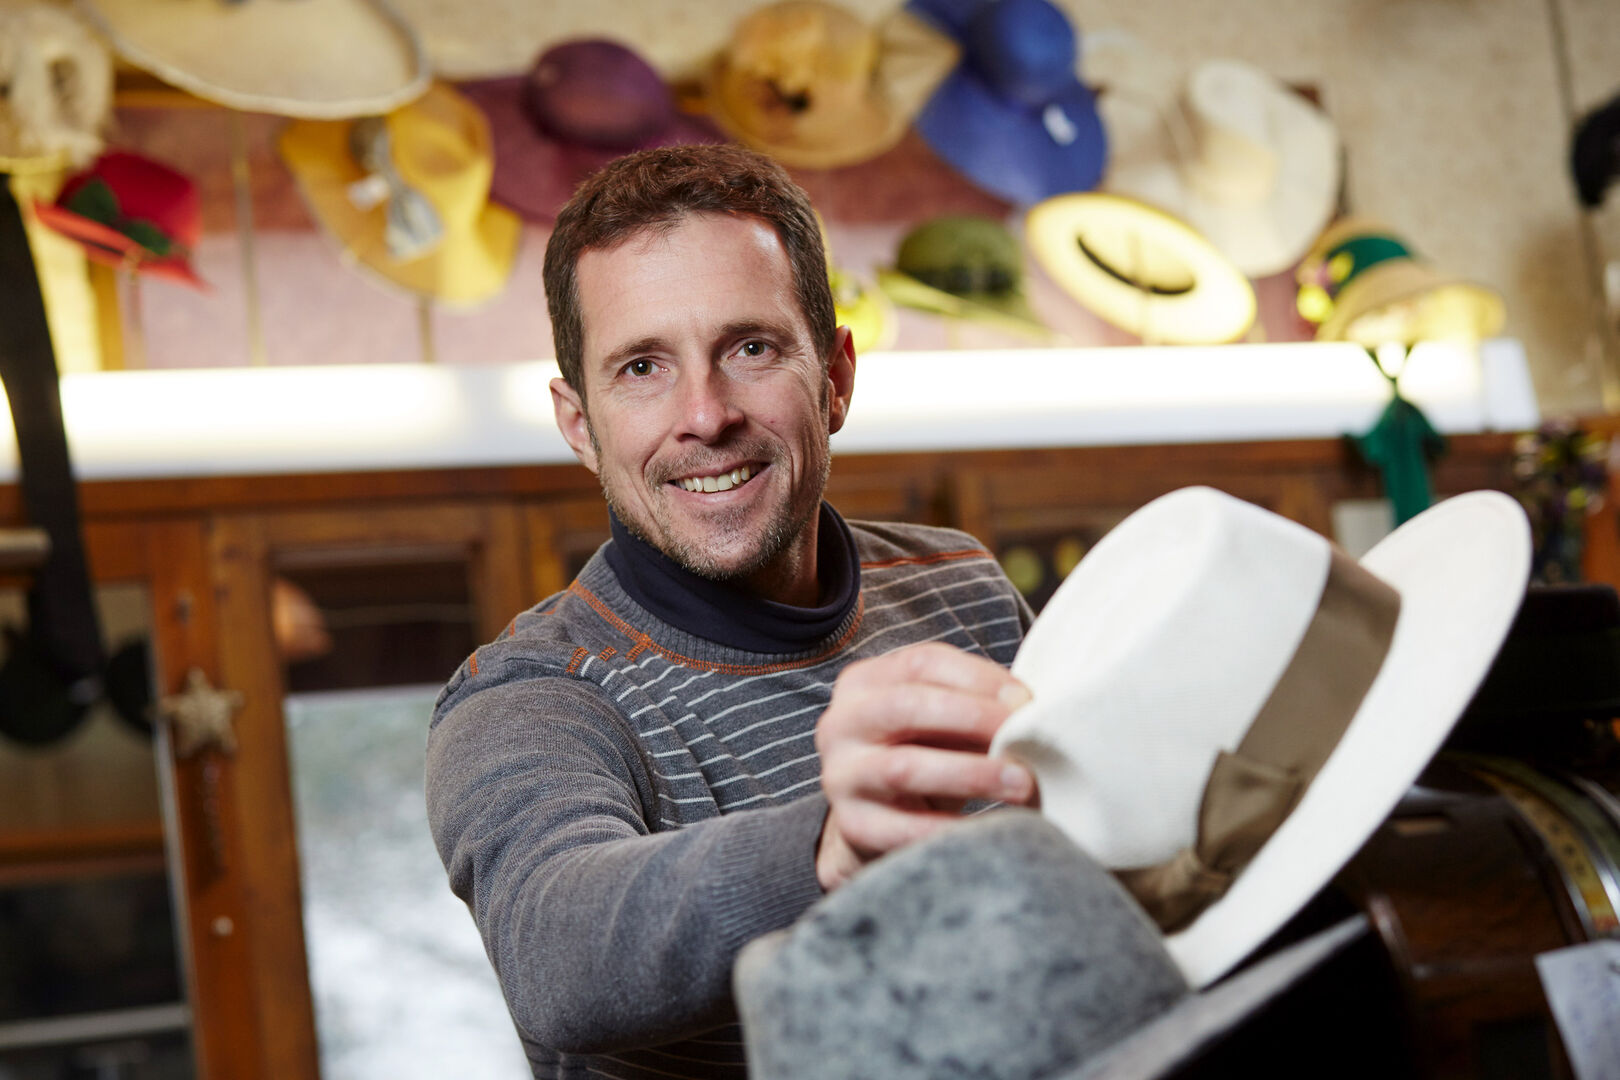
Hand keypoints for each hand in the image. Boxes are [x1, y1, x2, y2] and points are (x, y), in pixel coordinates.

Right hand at [814, 642, 1036, 891]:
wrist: (875, 823)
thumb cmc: (919, 757)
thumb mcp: (938, 723)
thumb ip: (972, 708)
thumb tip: (1026, 713)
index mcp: (863, 683)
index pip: (921, 663)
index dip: (978, 678)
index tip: (1026, 700)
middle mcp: (841, 724)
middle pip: (906, 706)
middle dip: (974, 717)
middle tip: (1027, 735)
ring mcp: (841, 776)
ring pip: (904, 767)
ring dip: (972, 773)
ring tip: (1021, 782)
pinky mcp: (853, 826)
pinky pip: (905, 828)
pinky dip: (953, 828)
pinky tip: (991, 828)